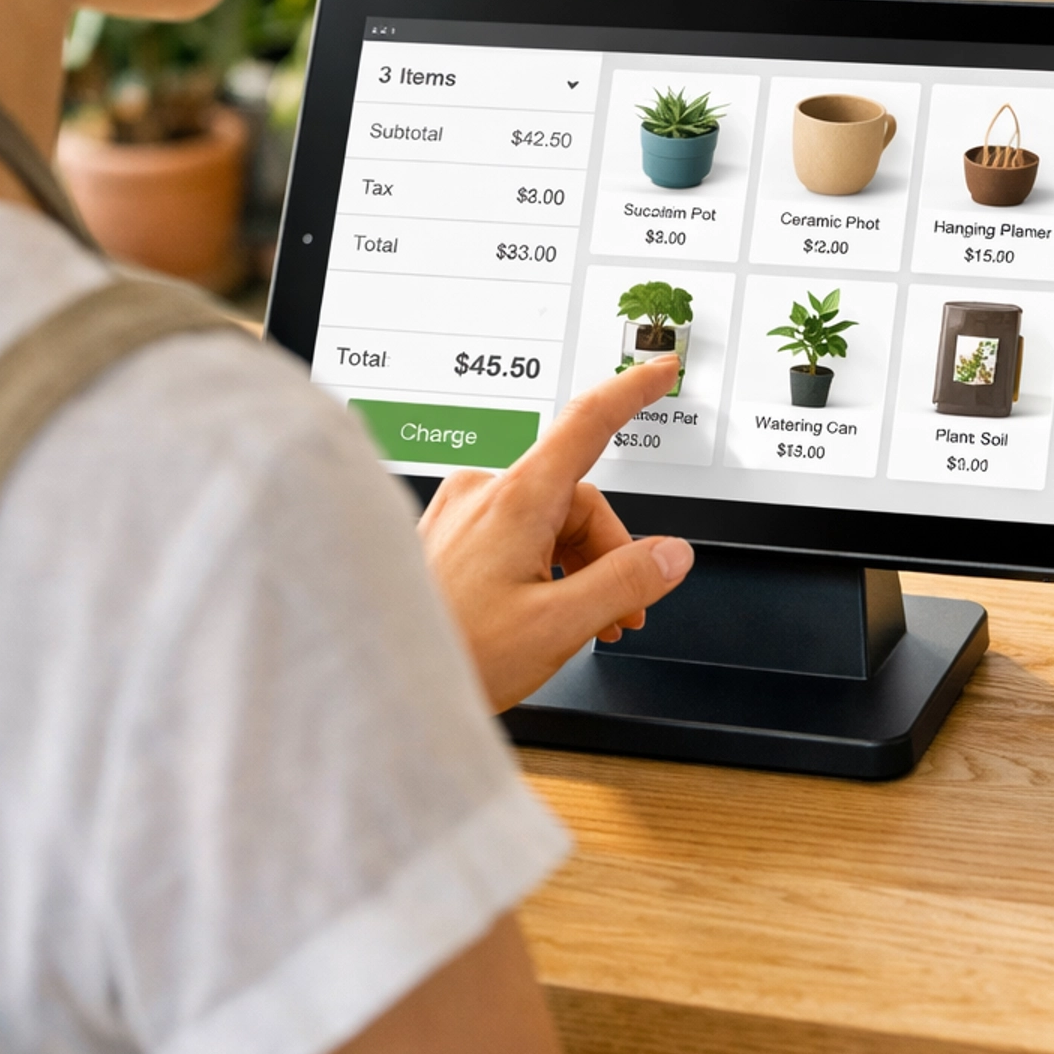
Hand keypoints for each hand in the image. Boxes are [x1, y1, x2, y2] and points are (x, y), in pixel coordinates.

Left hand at [418, 354, 694, 711]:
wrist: (382, 683)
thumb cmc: (455, 652)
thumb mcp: (558, 625)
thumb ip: (624, 583)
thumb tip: (671, 554)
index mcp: (516, 500)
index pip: (588, 421)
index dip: (632, 391)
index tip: (661, 369)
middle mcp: (484, 493)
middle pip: (578, 498)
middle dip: (609, 553)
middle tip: (621, 613)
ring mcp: (463, 512)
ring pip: (549, 520)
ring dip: (578, 567)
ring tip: (582, 626)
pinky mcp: (449, 535)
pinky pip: (516, 534)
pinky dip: (543, 567)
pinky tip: (543, 613)